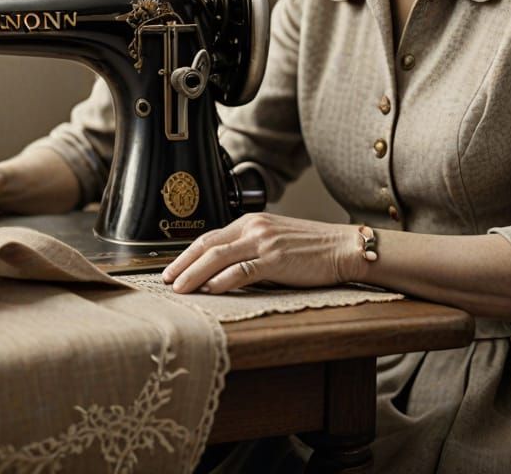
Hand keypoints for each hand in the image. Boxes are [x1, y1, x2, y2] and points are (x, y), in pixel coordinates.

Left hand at [161, 213, 361, 293]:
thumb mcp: (276, 240)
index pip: (210, 237)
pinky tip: (210, 289)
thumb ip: (251, 248)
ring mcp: (264, 242)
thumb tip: (223, 269)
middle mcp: (254, 228)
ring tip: (179, 288)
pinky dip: (222, 280)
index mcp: (251, 221)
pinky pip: (242, 270)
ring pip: (218, 257)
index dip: (187, 254)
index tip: (172, 269)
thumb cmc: (313, 248)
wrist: (344, 247)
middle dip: (182, 264)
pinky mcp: (276, 259)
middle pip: (207, 245)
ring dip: (194, 274)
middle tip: (166, 280)